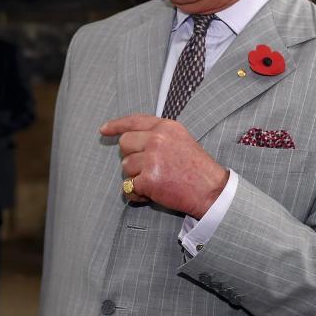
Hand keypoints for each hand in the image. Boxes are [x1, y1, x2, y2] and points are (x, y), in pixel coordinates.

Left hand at [100, 113, 228, 218]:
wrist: (211, 191)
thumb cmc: (197, 169)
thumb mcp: (181, 140)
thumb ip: (158, 136)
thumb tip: (128, 138)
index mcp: (166, 127)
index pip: (134, 121)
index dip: (116, 125)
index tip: (104, 130)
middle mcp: (158, 139)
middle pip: (125, 144)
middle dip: (131, 156)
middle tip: (147, 167)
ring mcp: (152, 159)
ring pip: (126, 166)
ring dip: (136, 176)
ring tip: (156, 181)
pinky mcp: (149, 180)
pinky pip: (128, 186)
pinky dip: (136, 193)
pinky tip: (150, 194)